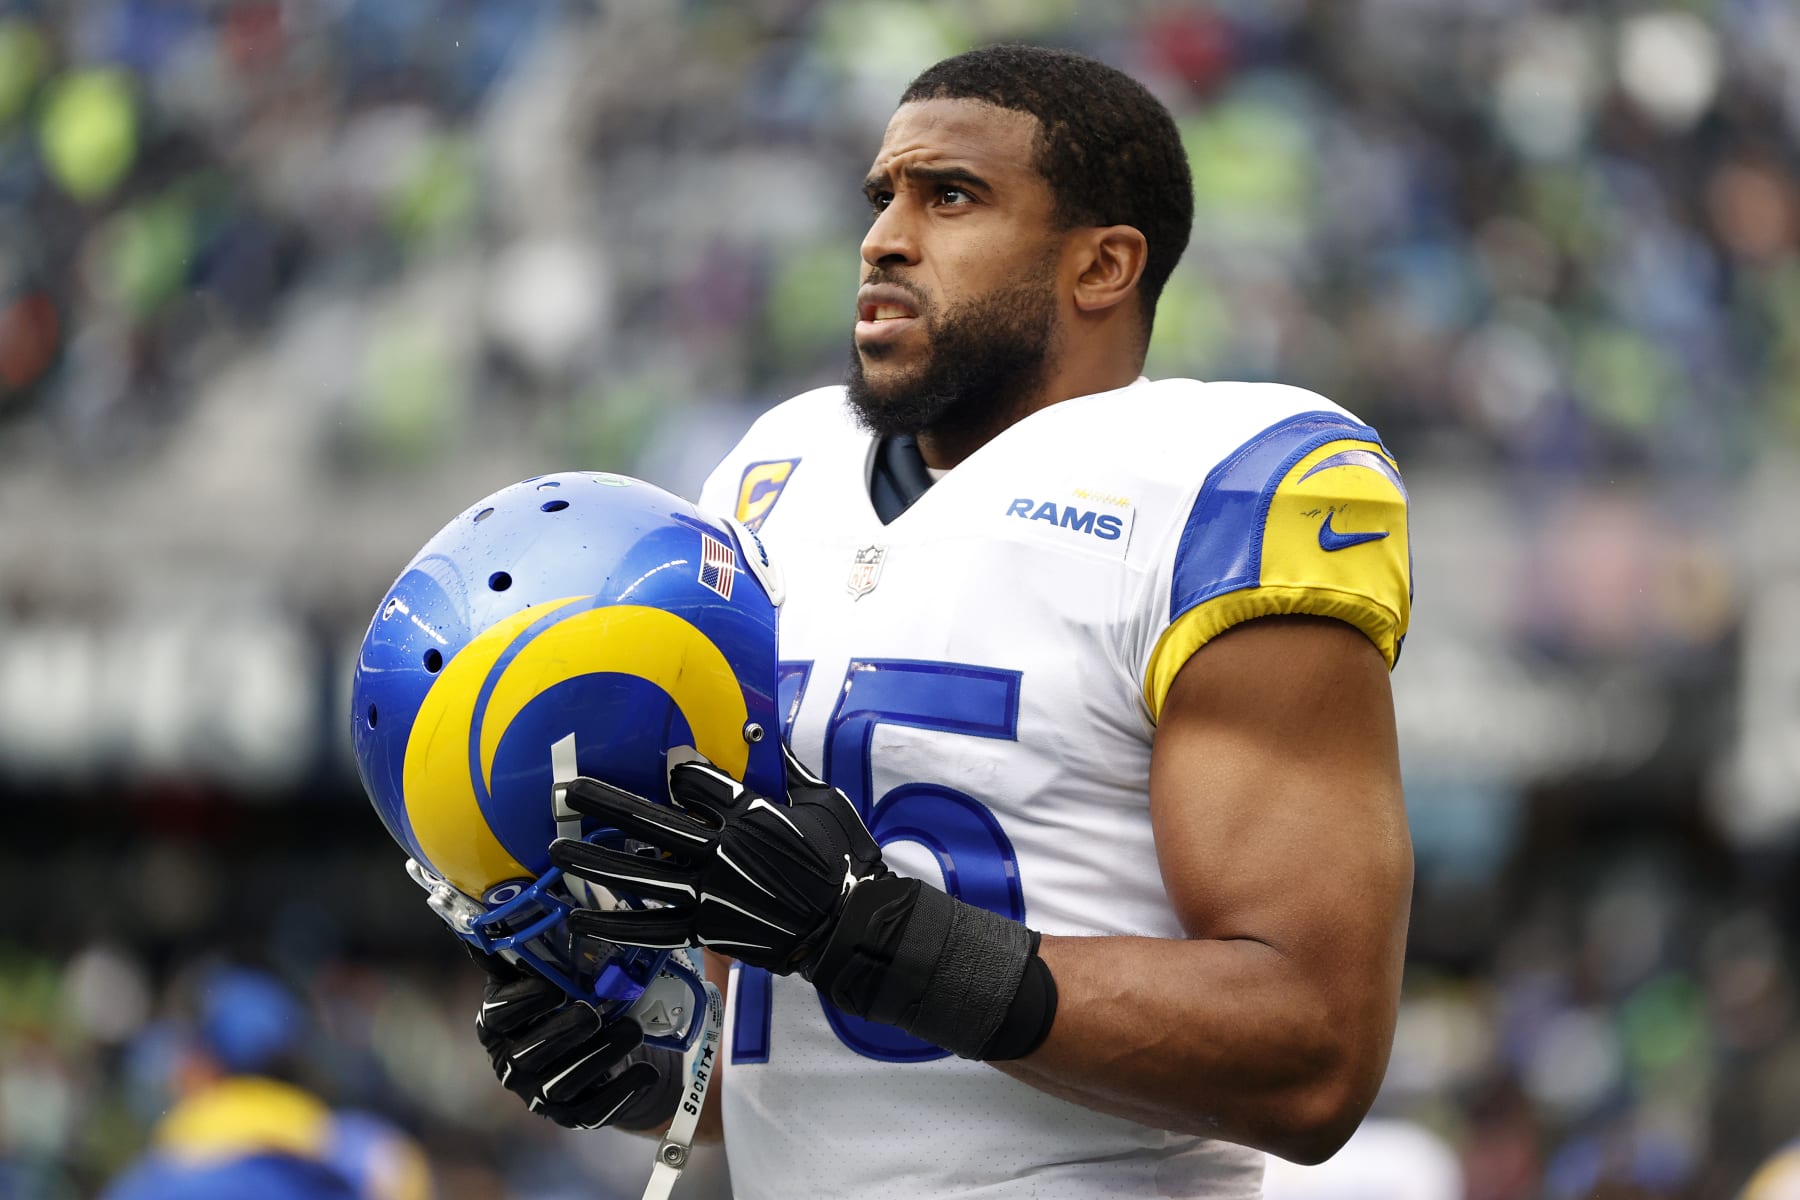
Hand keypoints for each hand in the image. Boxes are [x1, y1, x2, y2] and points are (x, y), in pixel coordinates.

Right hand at [470, 948, 662, 1129]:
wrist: (607, 1049)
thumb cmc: (576, 998)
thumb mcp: (558, 971)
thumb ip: (539, 944)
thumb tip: (521, 901)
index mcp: (501, 1021)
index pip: (497, 1015)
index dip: (521, 1002)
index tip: (552, 987)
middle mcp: (512, 1061)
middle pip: (527, 1053)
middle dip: (562, 1031)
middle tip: (595, 1012)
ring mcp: (539, 1093)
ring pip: (560, 1084)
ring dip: (599, 1056)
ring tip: (632, 1032)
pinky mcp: (571, 1115)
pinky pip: (591, 1111)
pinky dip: (621, 1092)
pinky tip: (646, 1071)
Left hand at [549, 743, 888, 975]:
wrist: (851, 926)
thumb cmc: (844, 859)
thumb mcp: (823, 800)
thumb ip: (790, 769)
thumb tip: (771, 733)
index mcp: (750, 814)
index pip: (694, 781)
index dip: (679, 772)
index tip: (672, 770)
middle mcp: (721, 851)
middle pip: (649, 822)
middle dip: (605, 803)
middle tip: (570, 791)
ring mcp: (711, 893)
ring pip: (640, 874)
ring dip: (595, 860)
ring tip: (559, 850)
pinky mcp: (709, 929)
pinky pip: (653, 927)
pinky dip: (615, 924)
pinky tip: (580, 915)